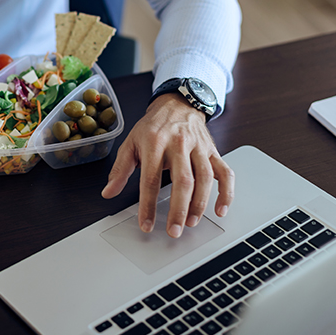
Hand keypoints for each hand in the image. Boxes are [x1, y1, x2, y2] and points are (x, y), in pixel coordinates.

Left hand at [102, 93, 234, 237]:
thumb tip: (108, 192)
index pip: (150, 178)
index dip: (147, 204)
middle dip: (179, 209)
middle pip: (182, 180)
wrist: (177, 104)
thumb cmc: (152, 127)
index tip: (146, 224)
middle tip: (174, 230)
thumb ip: (120, 169)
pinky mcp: (213, 151)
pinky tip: (220, 210)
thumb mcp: (130, 143)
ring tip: (192, 222)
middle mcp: (179, 144)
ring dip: (200, 203)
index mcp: (154, 142)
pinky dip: (226, 192)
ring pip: (205, 178)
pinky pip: (225, 173)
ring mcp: (198, 147)